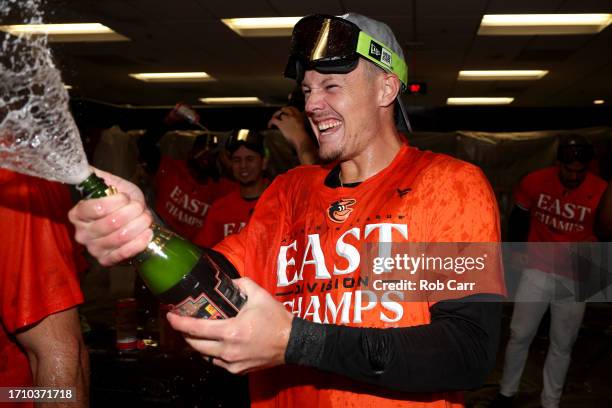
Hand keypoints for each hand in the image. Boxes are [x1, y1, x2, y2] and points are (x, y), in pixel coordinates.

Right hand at [68, 167, 152, 265]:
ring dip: (139, 225)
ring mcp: (93, 248)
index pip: (94, 208)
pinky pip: (123, 253)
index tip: (126, 198)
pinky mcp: (106, 260)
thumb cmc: (123, 203)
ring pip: (120, 237)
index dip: (115, 202)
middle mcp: (82, 232)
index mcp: (78, 213)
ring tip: (146, 219)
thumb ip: (101, 178)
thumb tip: (88, 169)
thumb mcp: (113, 185)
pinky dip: (139, 242)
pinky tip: (147, 233)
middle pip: (111, 223)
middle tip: (140, 208)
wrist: (134, 221)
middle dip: (132, 213)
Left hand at [167, 277, 293, 374]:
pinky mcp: (238, 370)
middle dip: (185, 334)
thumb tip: (229, 282)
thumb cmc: (277, 320)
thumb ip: (241, 284)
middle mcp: (228, 350)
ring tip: (198, 333)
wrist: (293, 342)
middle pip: (195, 345)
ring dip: (198, 344)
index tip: (170, 316)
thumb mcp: (259, 295)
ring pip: (204, 356)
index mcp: (231, 331)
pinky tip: (215, 343)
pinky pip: (217, 363)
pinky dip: (212, 353)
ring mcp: (232, 363)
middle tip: (182, 323)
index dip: (179, 323)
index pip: (196, 329)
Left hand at [268, 106, 308, 147]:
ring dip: (276, 117)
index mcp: (299, 115)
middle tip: (277, 115)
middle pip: (285, 109)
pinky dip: (270, 122)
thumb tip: (294, 125)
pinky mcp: (281, 124)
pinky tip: (269, 126)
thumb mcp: (303, 126)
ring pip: (279, 115)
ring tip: (274, 122)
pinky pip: (273, 120)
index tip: (285, 110)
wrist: (301, 139)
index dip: (288, 109)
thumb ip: (298, 123)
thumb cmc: (303, 136)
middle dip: (281, 111)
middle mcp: (293, 115)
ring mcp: (287, 119)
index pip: (292, 108)